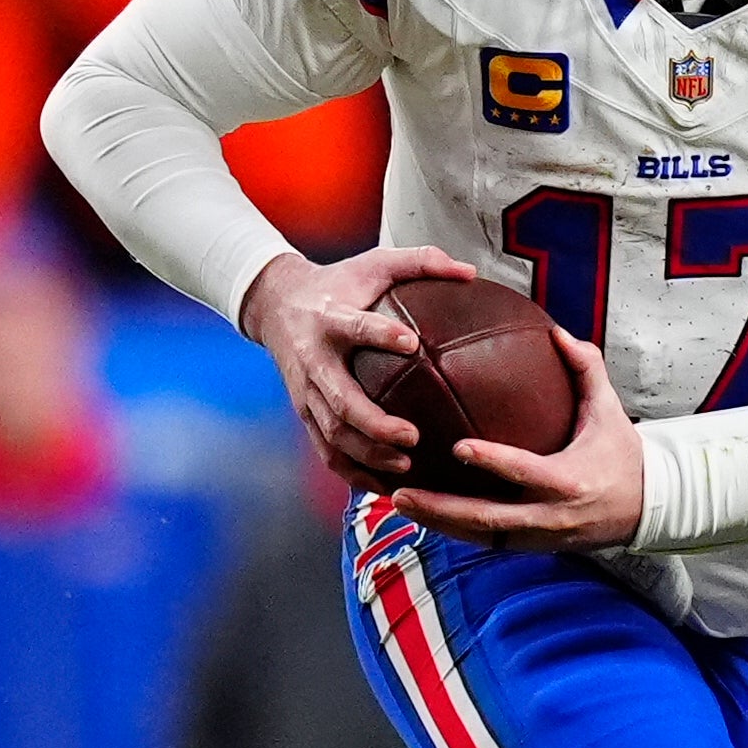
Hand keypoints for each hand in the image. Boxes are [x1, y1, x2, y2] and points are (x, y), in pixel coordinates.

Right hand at [241, 245, 475, 489]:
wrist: (276, 304)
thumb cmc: (339, 283)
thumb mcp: (374, 263)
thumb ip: (421, 262)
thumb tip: (471, 271)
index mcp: (331, 320)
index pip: (356, 328)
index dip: (381, 335)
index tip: (412, 343)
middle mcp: (314, 360)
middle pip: (341, 400)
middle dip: (375, 423)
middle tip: (413, 437)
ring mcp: (306, 392)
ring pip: (334, 433)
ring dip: (368, 454)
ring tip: (406, 466)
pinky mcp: (305, 413)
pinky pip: (326, 451)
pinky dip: (353, 472)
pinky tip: (384, 486)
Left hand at [386, 329, 642, 551]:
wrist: (646, 508)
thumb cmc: (622, 454)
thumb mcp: (608, 410)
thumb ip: (586, 368)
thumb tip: (555, 332)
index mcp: (569, 480)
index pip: (525, 472)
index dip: (492, 462)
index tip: (457, 448)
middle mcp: (550, 515)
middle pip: (487, 518)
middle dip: (441, 508)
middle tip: (401, 490)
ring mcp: (539, 536)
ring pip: (479, 536)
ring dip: (437, 523)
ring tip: (399, 502)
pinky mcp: (531, 546)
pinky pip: (486, 542)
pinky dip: (453, 530)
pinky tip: (422, 514)